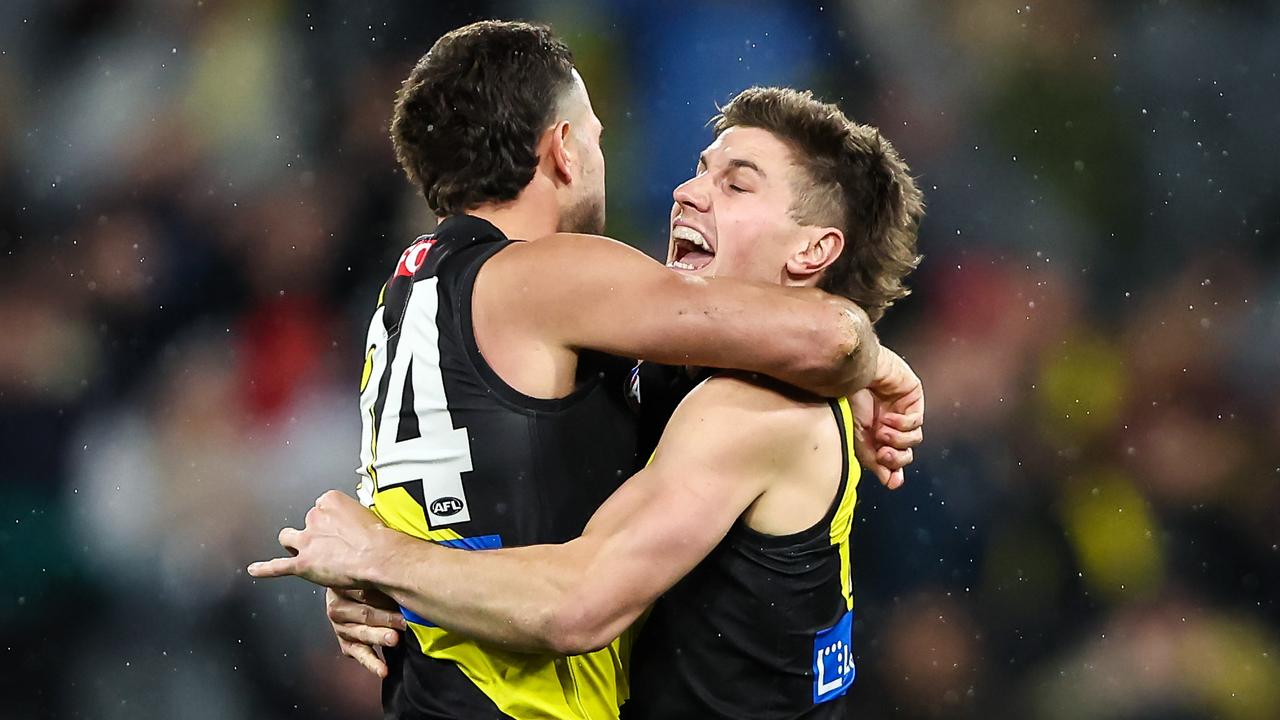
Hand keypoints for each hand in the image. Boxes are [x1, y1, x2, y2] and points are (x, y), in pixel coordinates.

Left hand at [248, 490, 388, 588]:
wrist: (379, 558)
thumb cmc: (380, 539)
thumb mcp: (369, 514)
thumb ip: (353, 517)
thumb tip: (355, 526)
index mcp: (330, 500)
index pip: (322, 506)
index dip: (332, 520)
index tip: (341, 528)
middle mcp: (314, 517)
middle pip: (307, 522)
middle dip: (315, 532)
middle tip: (333, 545)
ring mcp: (306, 541)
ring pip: (288, 538)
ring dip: (295, 544)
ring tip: (304, 550)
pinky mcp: (302, 564)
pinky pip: (277, 566)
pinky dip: (265, 569)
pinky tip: (255, 570)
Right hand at [326, 587, 405, 678]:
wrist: (347, 596)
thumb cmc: (366, 584)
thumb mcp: (370, 575)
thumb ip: (383, 578)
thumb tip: (408, 581)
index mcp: (342, 586)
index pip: (364, 590)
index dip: (384, 594)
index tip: (402, 597)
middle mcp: (338, 608)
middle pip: (364, 613)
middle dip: (386, 618)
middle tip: (403, 621)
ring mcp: (341, 628)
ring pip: (362, 633)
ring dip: (379, 637)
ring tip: (394, 639)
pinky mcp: (346, 646)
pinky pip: (360, 655)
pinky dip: (372, 663)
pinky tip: (382, 670)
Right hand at [850, 347, 923, 488]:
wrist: (852, 374)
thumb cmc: (847, 401)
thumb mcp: (856, 437)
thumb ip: (874, 461)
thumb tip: (893, 484)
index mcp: (873, 435)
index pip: (891, 460)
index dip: (893, 471)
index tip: (892, 480)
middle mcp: (889, 425)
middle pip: (905, 453)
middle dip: (896, 458)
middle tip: (883, 454)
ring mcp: (902, 412)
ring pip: (914, 440)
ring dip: (898, 440)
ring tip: (882, 431)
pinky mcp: (912, 399)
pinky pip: (917, 421)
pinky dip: (903, 424)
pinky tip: (889, 417)